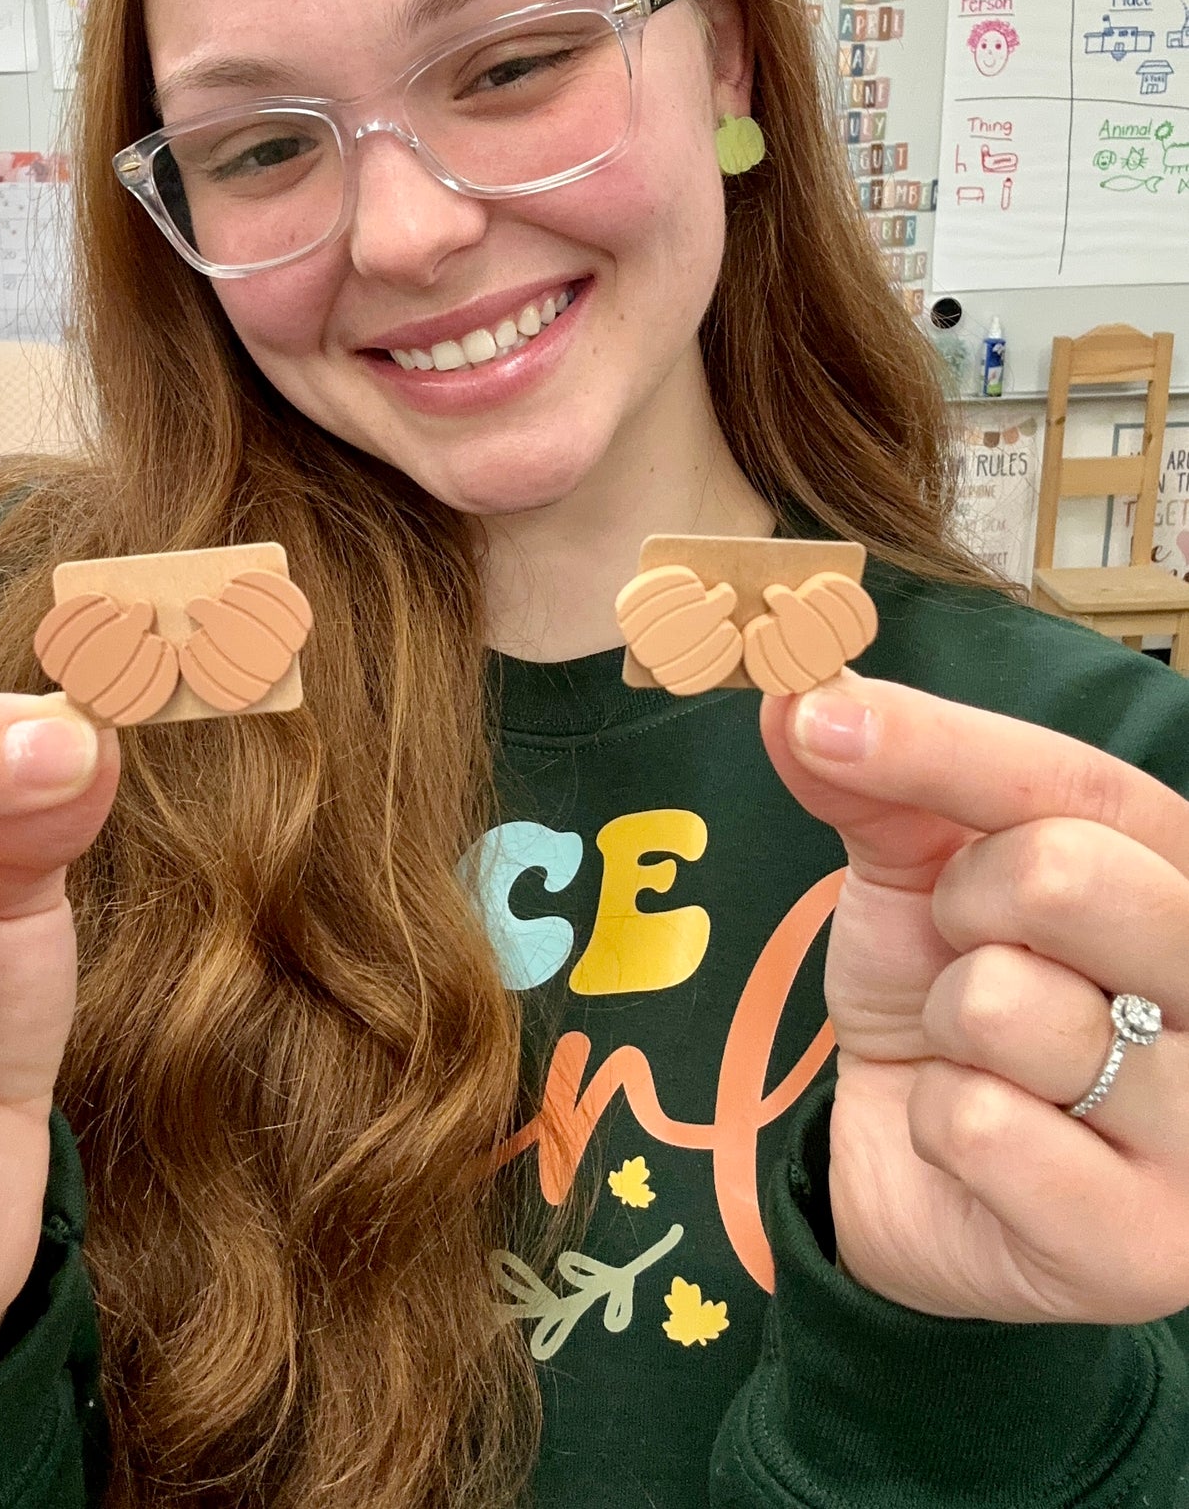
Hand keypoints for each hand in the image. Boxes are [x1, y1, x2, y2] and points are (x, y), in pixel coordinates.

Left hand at [760, 671, 1188, 1324]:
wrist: (927, 1179)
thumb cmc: (950, 1005)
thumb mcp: (918, 881)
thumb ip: (877, 783)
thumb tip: (794, 697)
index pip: (1079, 785)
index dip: (942, 745)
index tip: (821, 718)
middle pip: (1067, 874)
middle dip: (962, 904)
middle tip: (961, 948)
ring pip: (1005, 1003)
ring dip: (945, 1025)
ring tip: (980, 1056)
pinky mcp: (1147, 1244)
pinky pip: (978, 1125)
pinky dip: (937, 1123)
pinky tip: (981, 1147)